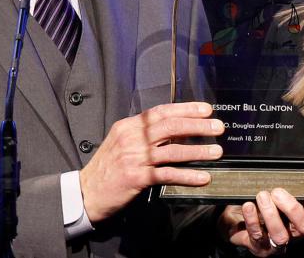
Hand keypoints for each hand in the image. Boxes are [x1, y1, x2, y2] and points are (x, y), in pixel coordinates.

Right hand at [79, 101, 223, 221]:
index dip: (185, 109)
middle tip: (218, 127)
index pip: (161, 112)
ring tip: (216, 152)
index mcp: (129, 126)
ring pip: (172, 150)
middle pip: (170, 127)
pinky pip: (167, 174)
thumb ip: (144, 135)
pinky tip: (202, 177)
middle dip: (197, 126)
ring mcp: (134, 157)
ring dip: (198, 151)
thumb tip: (175, 131)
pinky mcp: (137, 177)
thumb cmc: (107, 169)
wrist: (86, 193)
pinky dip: (187, 176)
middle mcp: (132, 138)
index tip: (206, 109)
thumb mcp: (122, 143)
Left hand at [219, 191, 303, 255]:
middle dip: (292, 210)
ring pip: (280, 235)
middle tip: (277, 192)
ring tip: (262, 195)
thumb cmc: (275, 195)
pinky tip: (249, 205)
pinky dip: (252, 220)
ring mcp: (277, 239)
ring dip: (271, 215)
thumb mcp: (295, 178)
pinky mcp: (258, 243)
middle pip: (303, 228)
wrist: (245, 209)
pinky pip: (256, 235)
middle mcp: (295, 231)